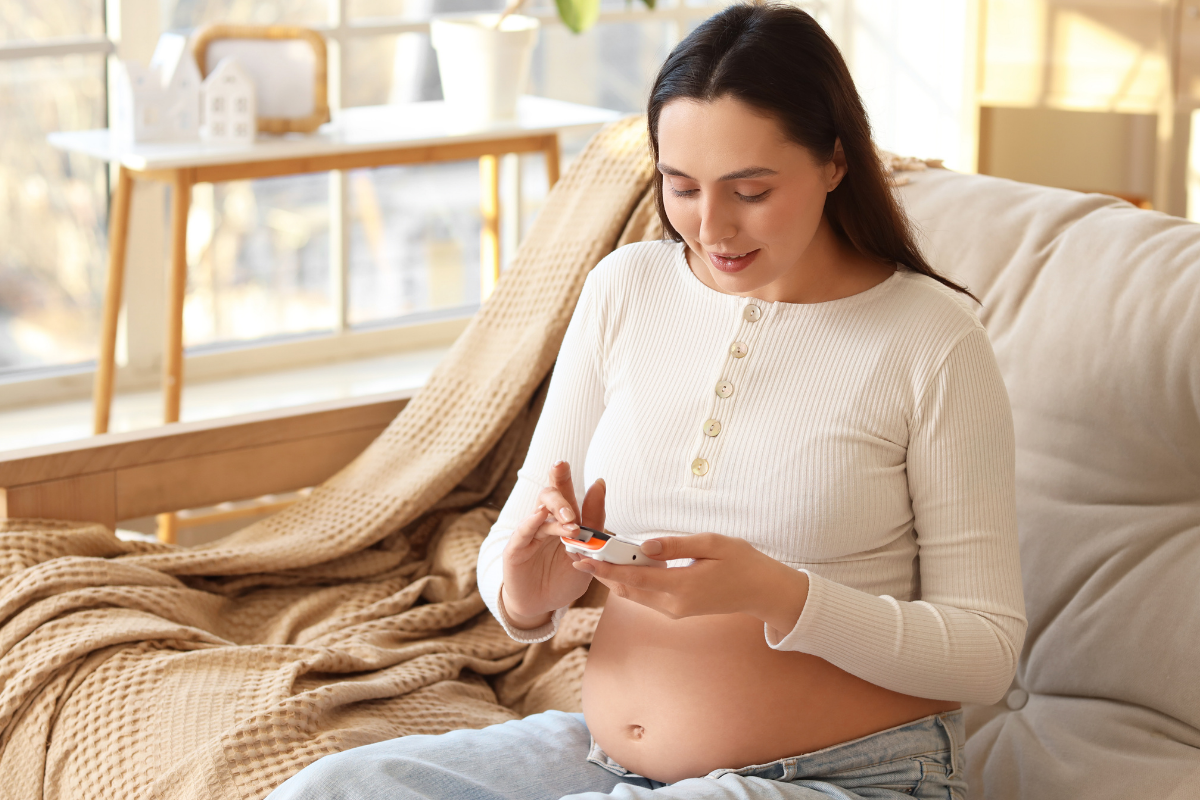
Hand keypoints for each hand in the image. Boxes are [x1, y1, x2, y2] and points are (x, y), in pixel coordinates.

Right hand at [501, 461, 605, 626]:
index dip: (563, 475)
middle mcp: (545, 522)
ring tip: (571, 522)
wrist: (544, 605)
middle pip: (549, 494)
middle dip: (560, 488)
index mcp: (563, 520)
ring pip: (540, 511)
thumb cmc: (565, 577)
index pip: (564, 491)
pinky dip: (531, 522)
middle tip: (574, 506)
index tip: (566, 464)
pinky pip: (523, 532)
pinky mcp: (516, 549)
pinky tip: (539, 516)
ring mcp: (529, 534)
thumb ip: (594, 520)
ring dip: (556, 513)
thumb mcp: (588, 551)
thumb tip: (599, 483)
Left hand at [571, 532, 808, 633]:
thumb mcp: (713, 544)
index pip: (634, 577)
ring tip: (592, 559)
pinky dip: (630, 582)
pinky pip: (646, 597)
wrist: (764, 592)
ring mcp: (676, 611)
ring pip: (635, 595)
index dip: (605, 567)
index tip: (583, 557)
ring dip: (613, 578)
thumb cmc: (743, 562)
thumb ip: (676, 544)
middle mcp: (675, 604)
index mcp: (683, 587)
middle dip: (601, 573)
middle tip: (577, 555)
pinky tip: (621, 566)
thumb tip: (644, 545)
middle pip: (627, 589)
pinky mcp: (679, 610)